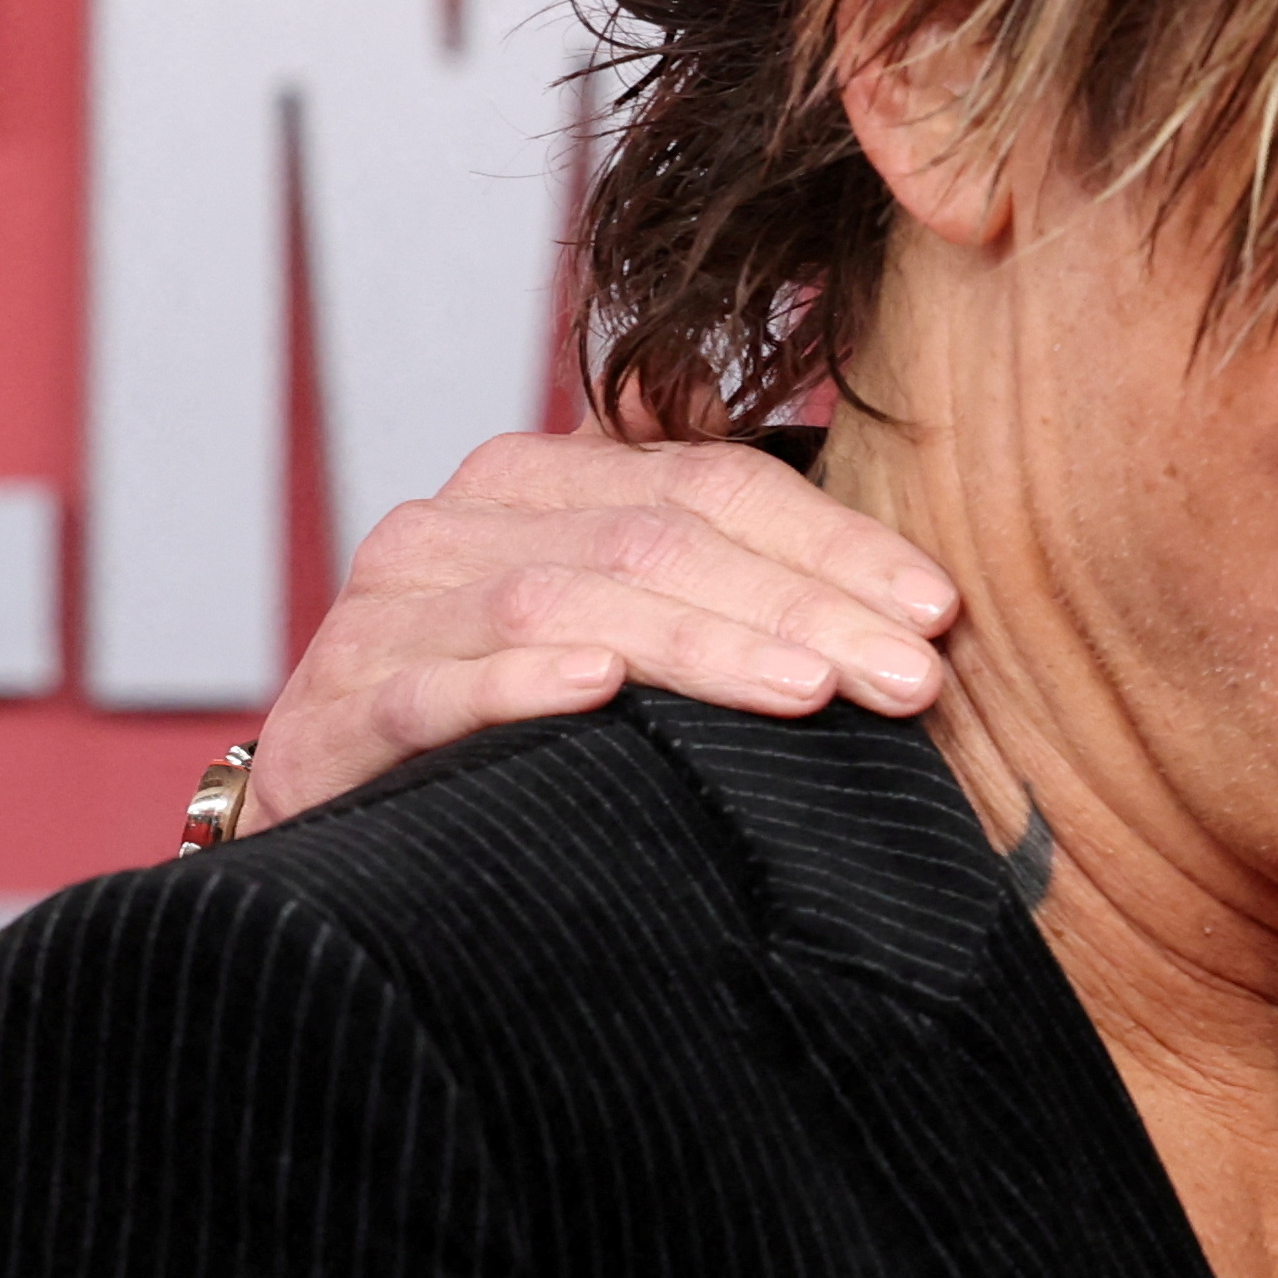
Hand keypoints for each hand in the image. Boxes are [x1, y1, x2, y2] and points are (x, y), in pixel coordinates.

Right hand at [244, 432, 956, 827]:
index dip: (837, 542)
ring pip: (568, 599)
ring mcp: (394, 606)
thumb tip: (855, 505)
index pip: (721, 483)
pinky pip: (437, 684)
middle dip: (802, 607)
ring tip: (809, 690)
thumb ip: (712, 540)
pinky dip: (519, 681)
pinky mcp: (340, 701)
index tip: (939, 612)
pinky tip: (598, 692)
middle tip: (912, 678)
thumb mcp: (622, 610)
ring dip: (701, 646)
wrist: (338, 799)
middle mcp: (463, 520)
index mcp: (547, 478)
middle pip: (661, 539)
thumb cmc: (514, 706)